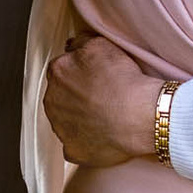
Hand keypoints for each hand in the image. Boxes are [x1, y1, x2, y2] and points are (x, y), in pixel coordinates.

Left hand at [44, 34, 163, 166]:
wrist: (140, 116)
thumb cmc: (124, 81)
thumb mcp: (102, 44)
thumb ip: (81, 42)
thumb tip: (72, 44)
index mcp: (58, 72)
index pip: (62, 69)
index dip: (80, 73)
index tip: (96, 78)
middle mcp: (52, 100)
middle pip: (60, 95)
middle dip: (76, 96)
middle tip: (102, 97)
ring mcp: (60, 128)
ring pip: (65, 120)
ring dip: (79, 118)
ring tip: (105, 117)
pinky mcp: (72, 150)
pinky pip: (75, 145)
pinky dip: (86, 142)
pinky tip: (103, 136)